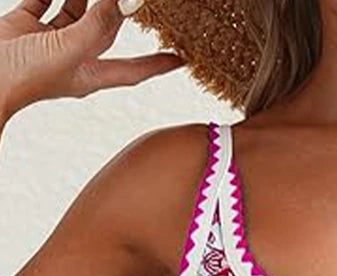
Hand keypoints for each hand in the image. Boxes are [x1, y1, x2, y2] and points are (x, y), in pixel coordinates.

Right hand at [0, 0, 184, 117]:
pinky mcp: (23, 27)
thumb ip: (97, 25)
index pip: (134, 71)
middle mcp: (72, 59)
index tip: (182, 59)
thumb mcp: (69, 50)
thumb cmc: (24, 77)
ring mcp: (47, 43)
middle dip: (120, 9)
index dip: (158, 64)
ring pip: (74, 9)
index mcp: (88, 75)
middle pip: (106, 29)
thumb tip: (127, 2)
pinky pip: (41, 0)